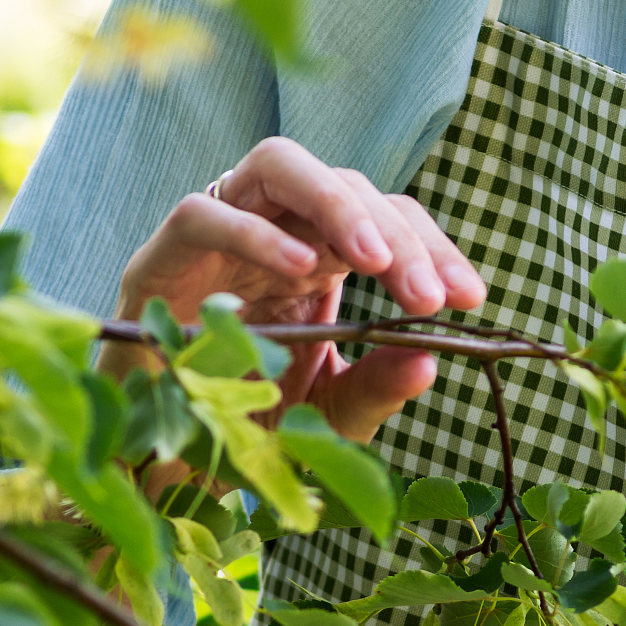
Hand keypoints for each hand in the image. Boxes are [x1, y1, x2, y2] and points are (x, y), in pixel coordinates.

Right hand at [107, 137, 486, 441]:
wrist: (155, 460)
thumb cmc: (241, 425)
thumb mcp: (325, 416)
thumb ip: (373, 390)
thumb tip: (431, 362)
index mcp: (321, 258)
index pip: (387, 223)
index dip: (432, 248)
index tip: (471, 297)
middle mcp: (275, 230)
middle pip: (346, 185)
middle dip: (397, 234)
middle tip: (429, 295)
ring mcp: (219, 233)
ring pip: (279, 164)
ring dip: (336, 204)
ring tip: (376, 261)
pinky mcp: (162, 255)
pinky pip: (205, 213)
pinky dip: (254, 233)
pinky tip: (299, 270)